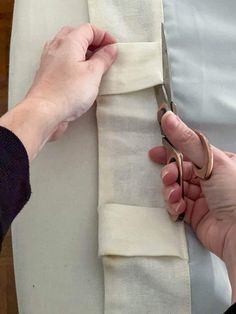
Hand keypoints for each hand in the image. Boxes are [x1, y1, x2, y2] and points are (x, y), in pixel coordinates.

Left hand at [26, 23, 117, 139]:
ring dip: (83, 52)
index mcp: (69, 42)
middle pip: (77, 35)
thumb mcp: (93, 74)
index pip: (89, 29)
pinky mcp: (47, 74)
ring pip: (68, 48)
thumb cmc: (67, 92)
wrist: (44, 112)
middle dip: (93, 42)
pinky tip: (80, 75)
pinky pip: (62, 60)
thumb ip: (103, 59)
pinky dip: (73, 62)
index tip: (114, 48)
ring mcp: (49, 60)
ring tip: (94, 65)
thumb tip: (110, 49)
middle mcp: (56, 47)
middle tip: (105, 54)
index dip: (104, 36)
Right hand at [149, 112, 235, 267]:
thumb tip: (166, 116)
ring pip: (175, 188)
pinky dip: (174, 206)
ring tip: (175, 196)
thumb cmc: (231, 190)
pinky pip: (176, 205)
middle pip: (179, 171)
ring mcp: (200, 197)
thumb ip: (186, 140)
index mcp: (216, 163)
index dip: (170, 152)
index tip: (154, 154)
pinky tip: (179, 208)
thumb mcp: (211, 160)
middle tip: (168, 178)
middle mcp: (208, 179)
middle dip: (170, 174)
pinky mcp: (193, 215)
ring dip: (170, 191)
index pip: (188, 152)